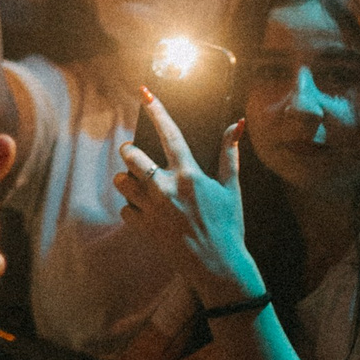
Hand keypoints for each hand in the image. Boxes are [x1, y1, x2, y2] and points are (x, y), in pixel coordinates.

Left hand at [114, 95, 261, 302]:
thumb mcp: (232, 188)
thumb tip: (237, 124)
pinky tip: (146, 211)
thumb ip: (230, 154)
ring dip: (128, 180)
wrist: (219, 267)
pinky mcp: (144, 229)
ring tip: (141, 185)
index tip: (145, 92)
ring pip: (121, 181)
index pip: (169, 134)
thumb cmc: (229, 225)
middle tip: (137, 156)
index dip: (157, 110)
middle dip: (130, 152)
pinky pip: (124, 209)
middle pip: (130, 156)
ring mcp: (153, 209)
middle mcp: (166, 188)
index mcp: (189, 175)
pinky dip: (131, 208)